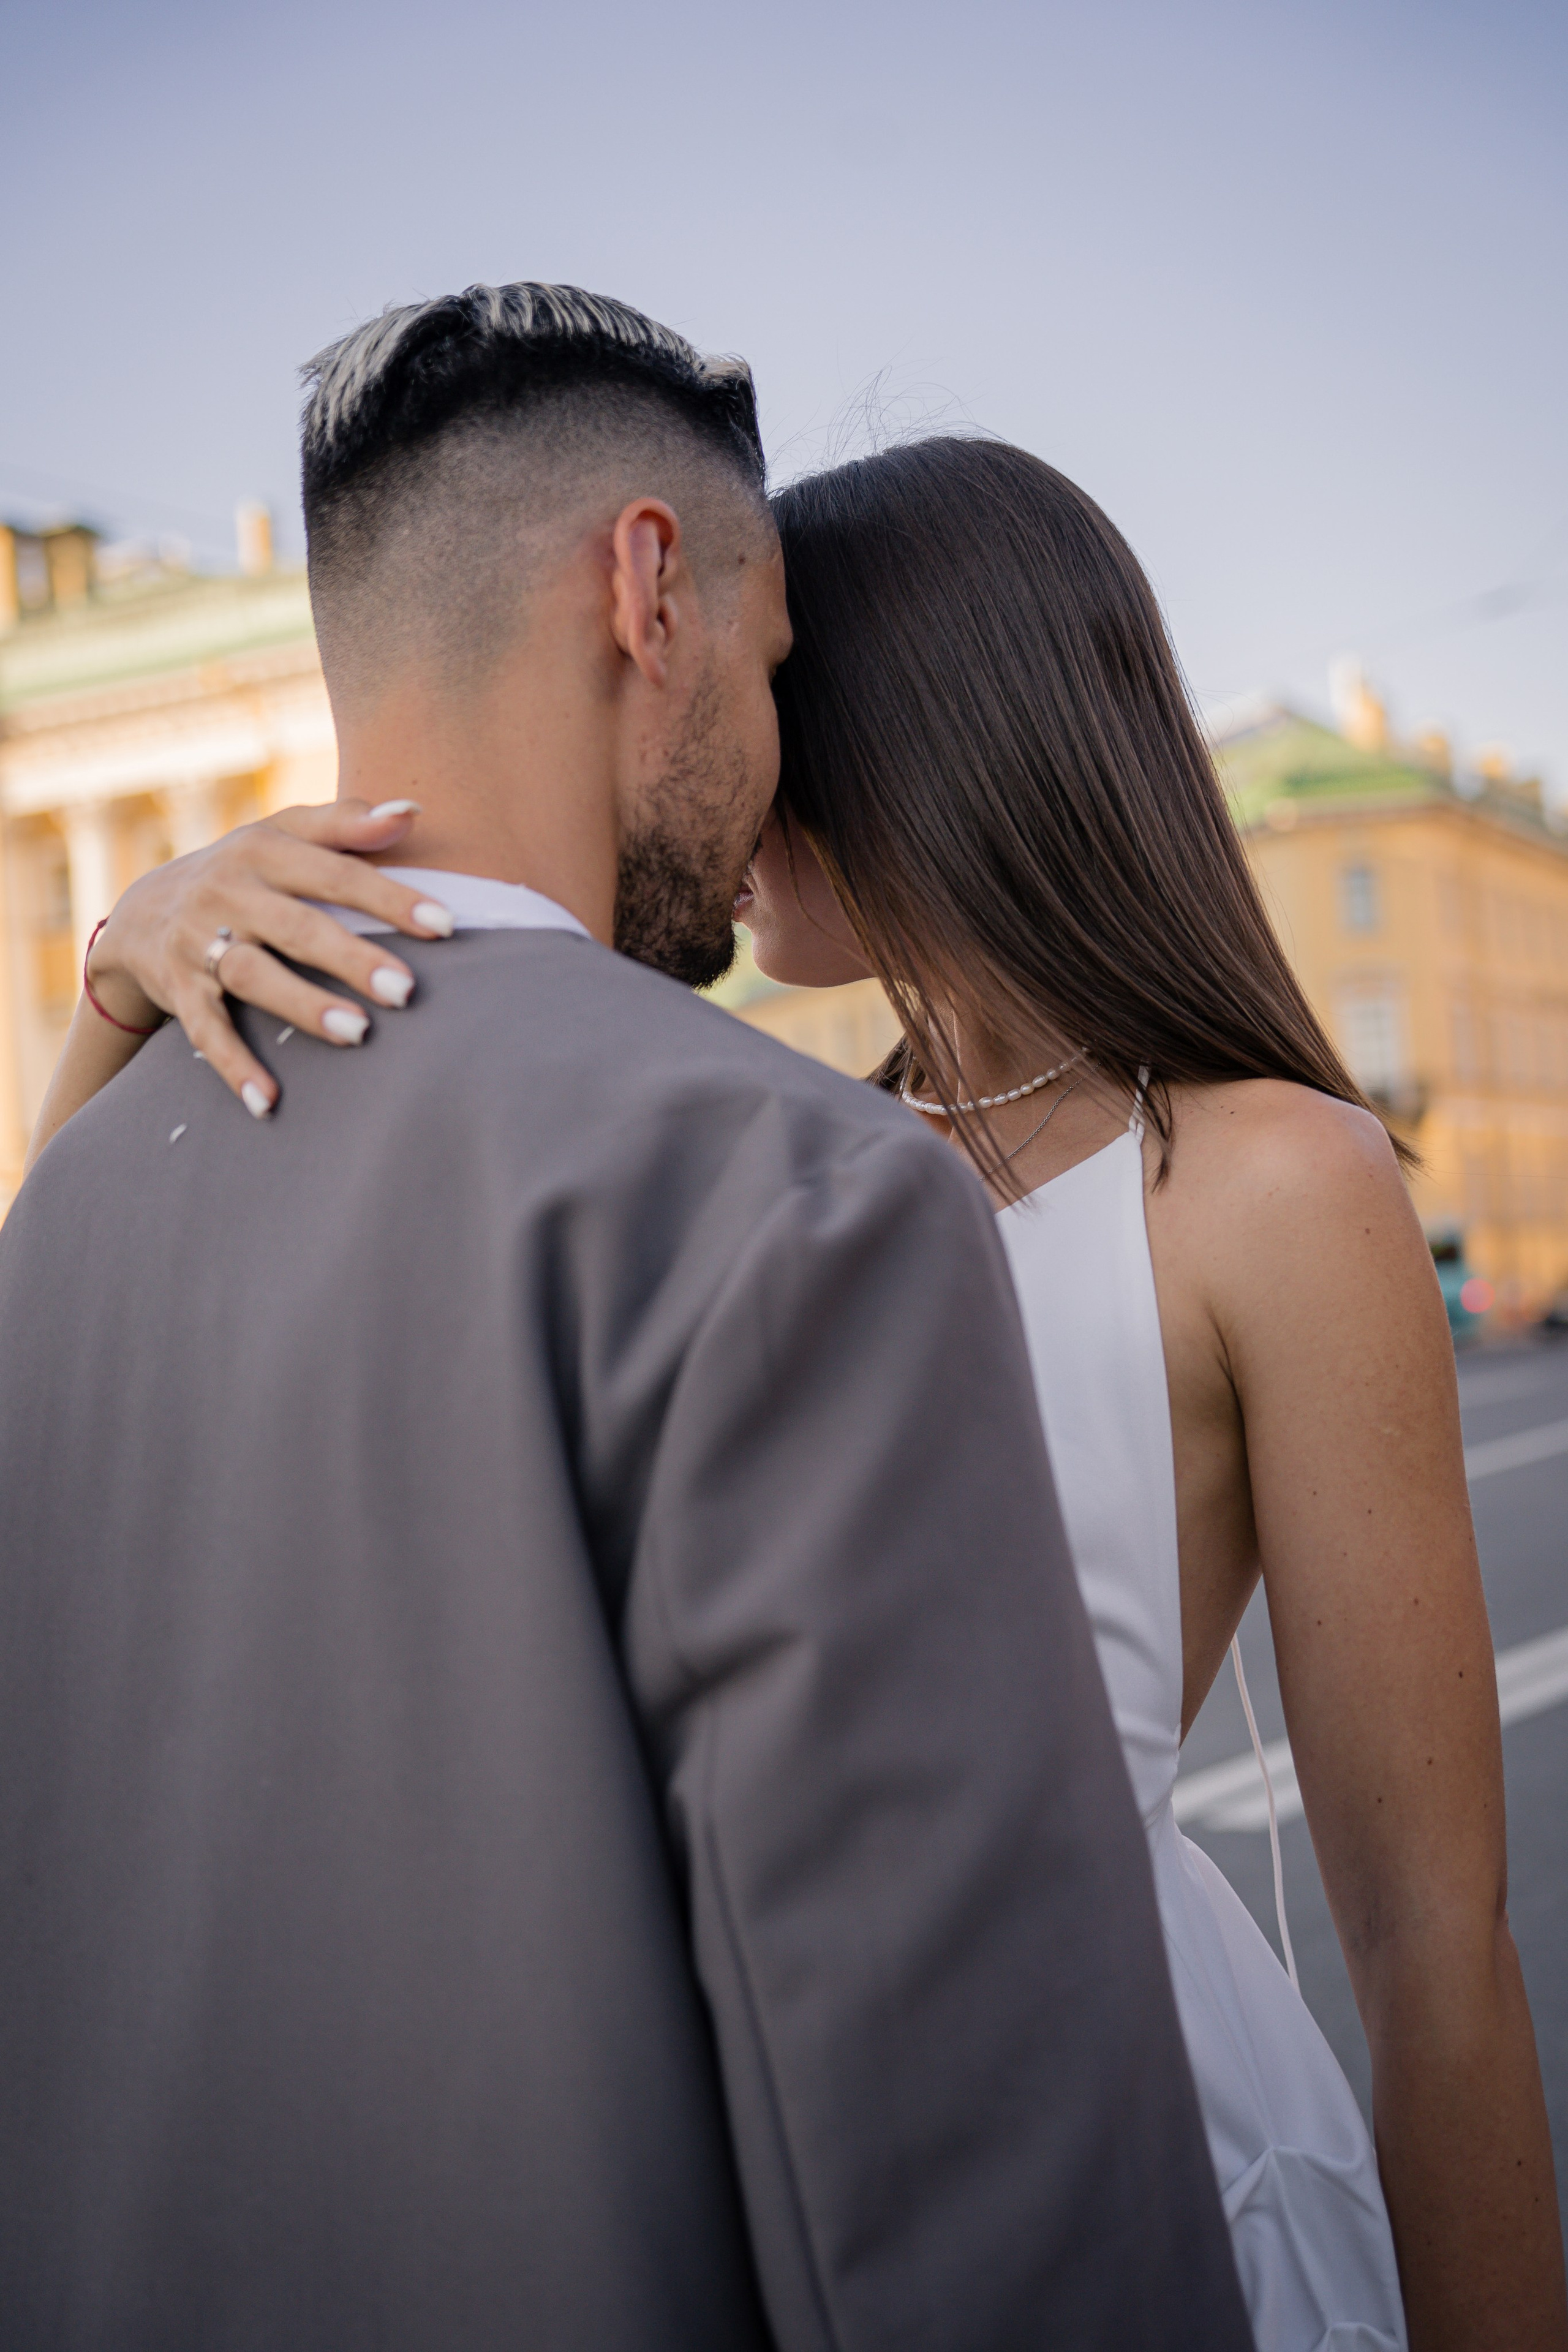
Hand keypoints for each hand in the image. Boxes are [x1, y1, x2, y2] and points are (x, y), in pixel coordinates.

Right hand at [85, 799, 452, 1116]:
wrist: (142, 913)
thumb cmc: (245, 873)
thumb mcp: (283, 834)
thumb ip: (346, 823)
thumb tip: (413, 812)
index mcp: (264, 851)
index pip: (337, 874)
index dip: (391, 899)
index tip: (446, 926)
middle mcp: (229, 893)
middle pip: (297, 927)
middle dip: (351, 958)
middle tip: (406, 990)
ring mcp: (198, 942)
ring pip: (252, 974)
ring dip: (303, 1005)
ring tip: (357, 1034)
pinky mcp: (178, 989)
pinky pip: (205, 1030)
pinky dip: (234, 1066)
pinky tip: (269, 1102)